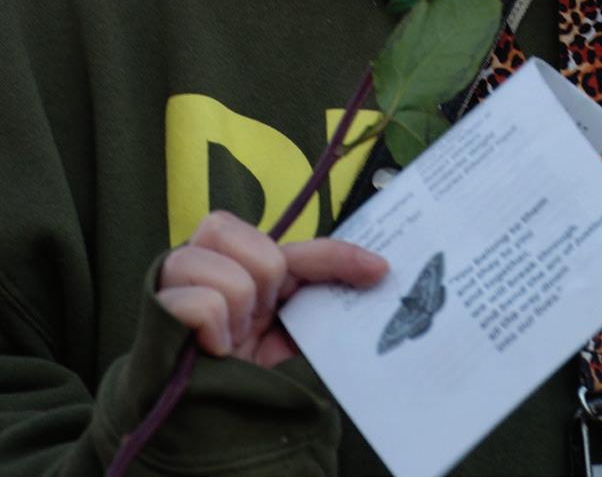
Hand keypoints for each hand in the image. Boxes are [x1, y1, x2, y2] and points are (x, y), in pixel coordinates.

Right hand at [157, 210, 387, 367]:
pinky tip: (212, 352)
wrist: (201, 438)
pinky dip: (214, 330)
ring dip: (238, 311)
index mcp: (238, 265)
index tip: (378, 271)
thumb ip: (315, 298)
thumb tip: (374, 272)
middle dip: (261, 276)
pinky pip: (201, 304)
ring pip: (227, 272)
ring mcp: (174, 285)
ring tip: (230, 340)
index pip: (290, 245)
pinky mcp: (156, 315)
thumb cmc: (246, 382)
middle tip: (255, 317)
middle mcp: (202, 262)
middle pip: (233, 228)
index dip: (336, 254)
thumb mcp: (289, 338)